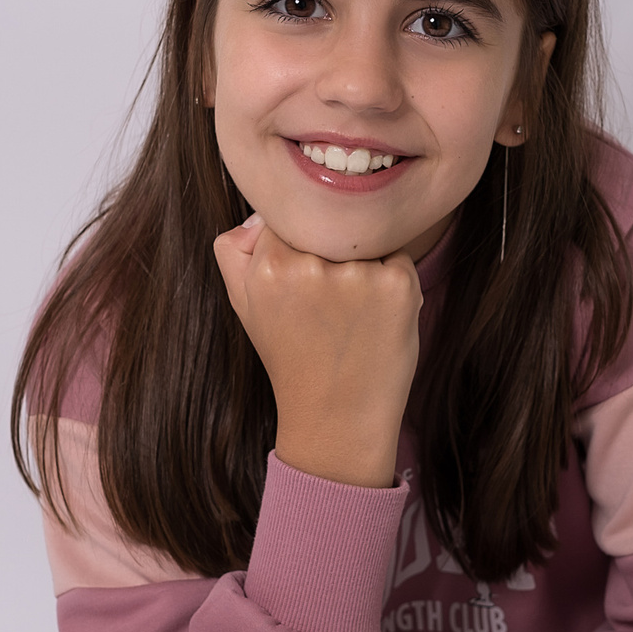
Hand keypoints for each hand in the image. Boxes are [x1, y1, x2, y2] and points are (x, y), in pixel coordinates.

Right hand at [212, 215, 421, 487]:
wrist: (336, 418)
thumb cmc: (291, 357)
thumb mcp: (243, 305)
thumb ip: (233, 250)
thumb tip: (260, 213)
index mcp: (268, 266)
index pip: (289, 216)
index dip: (298, 244)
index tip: (303, 282)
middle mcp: (310, 265)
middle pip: (329, 222)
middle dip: (330, 250)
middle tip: (329, 303)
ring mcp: (357, 275)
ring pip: (363, 238)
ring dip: (362, 263)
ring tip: (352, 313)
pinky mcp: (398, 285)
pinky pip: (397, 257)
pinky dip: (391, 281)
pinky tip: (376, 318)